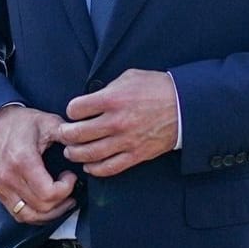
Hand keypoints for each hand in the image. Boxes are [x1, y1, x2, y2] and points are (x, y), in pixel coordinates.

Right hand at [0, 105, 75, 223]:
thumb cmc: (21, 123)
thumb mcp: (46, 121)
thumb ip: (66, 133)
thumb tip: (86, 143)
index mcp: (22, 161)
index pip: (48, 193)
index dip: (66, 188)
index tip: (70, 175)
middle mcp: (9, 179)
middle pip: (43, 206)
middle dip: (62, 200)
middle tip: (69, 185)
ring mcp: (2, 189)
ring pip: (31, 217)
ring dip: (51, 213)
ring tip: (63, 200)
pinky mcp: (0, 194)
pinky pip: (20, 215)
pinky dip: (37, 215)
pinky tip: (48, 205)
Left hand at [56, 69, 177, 177]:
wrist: (184, 106)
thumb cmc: (156, 88)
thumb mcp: (128, 77)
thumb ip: (106, 88)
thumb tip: (90, 100)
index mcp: (113, 99)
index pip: (76, 109)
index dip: (71, 110)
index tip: (74, 112)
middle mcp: (116, 121)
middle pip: (77, 134)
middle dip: (66, 135)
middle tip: (64, 135)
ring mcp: (126, 141)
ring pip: (89, 154)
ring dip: (75, 154)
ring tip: (72, 151)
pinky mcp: (135, 155)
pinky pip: (109, 168)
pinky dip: (95, 169)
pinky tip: (89, 165)